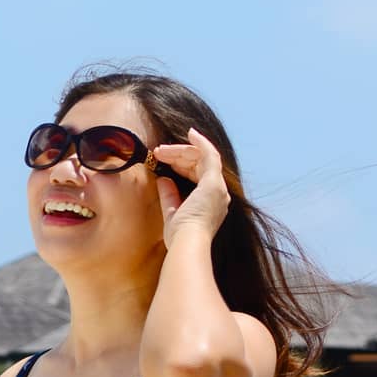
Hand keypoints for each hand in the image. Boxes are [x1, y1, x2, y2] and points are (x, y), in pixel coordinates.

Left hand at [151, 127, 230, 249]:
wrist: (188, 243)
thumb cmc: (180, 236)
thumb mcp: (172, 212)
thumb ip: (169, 196)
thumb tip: (163, 180)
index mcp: (210, 202)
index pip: (197, 176)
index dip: (182, 165)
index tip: (166, 158)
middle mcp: (219, 193)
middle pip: (199, 165)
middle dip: (178, 156)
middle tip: (158, 152)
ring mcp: (217, 187)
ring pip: (201, 158)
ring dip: (181, 151)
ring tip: (161, 150)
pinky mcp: (213, 182)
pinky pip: (209, 155)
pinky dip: (201, 143)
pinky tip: (191, 134)